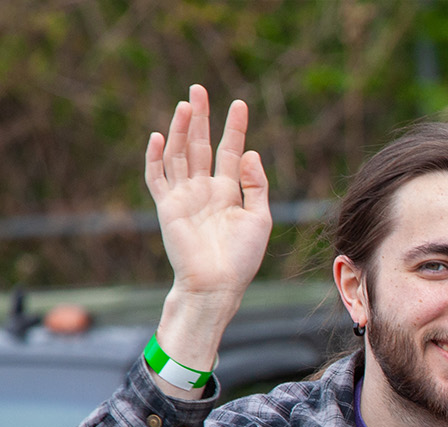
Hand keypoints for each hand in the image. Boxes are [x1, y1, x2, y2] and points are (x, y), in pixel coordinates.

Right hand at [148, 85, 271, 381]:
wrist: (217, 285)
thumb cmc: (242, 257)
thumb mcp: (260, 219)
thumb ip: (256, 185)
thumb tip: (250, 152)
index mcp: (229, 191)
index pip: (230, 150)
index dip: (235, 127)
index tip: (239, 103)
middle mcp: (205, 189)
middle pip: (200, 145)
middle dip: (201, 118)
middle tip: (199, 89)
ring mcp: (184, 196)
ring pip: (179, 155)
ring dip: (180, 130)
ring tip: (185, 105)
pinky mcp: (167, 207)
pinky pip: (157, 178)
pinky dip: (156, 157)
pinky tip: (160, 136)